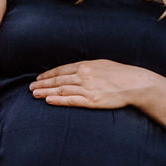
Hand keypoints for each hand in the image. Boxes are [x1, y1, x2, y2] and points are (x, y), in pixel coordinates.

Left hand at [29, 59, 151, 108]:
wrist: (135, 83)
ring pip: (61, 89)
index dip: (48, 75)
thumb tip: (75, 69)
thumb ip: (87, 67)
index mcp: (85, 65)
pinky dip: (58, 100)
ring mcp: (87, 88)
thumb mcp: (101, 64)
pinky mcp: (92, 101)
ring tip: (34, 94)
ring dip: (45, 91)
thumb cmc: (120, 73)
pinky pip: (71, 100)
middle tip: (30, 87)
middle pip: (58, 80)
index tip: (38, 79)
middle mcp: (84, 75)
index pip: (61, 70)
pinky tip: (48, 100)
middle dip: (42, 84)